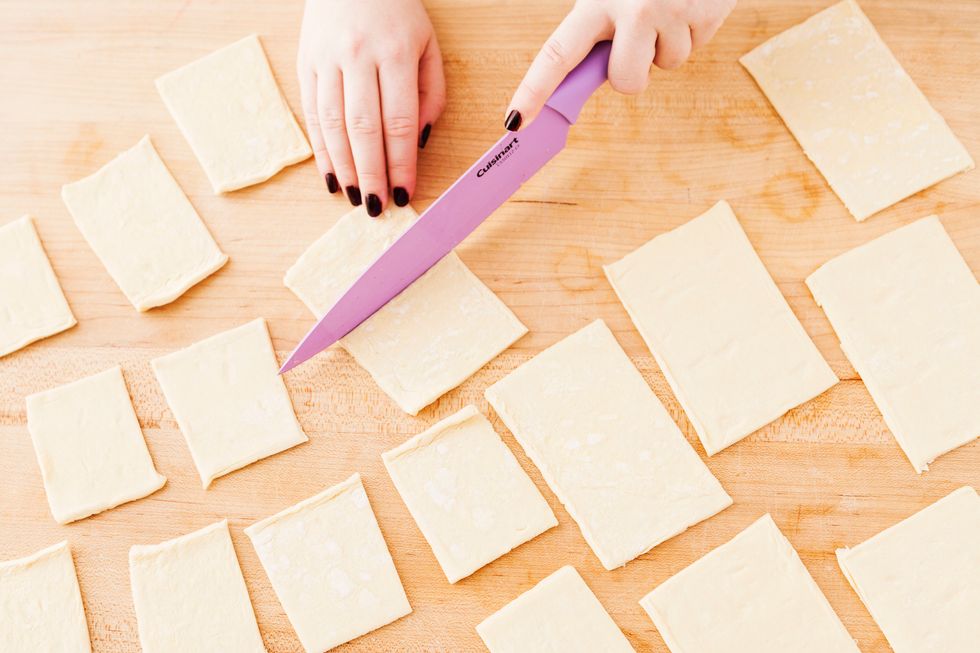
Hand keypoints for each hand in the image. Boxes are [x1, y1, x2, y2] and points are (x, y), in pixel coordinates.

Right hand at [298, 0, 445, 215]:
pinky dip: (321, 150)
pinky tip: (331, 175)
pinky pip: (312, 114)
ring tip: (356, 197)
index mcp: (395, 52)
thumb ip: (430, 93)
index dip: (401, 163)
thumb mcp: (428, 44)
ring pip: (333, 125)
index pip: (398, 121)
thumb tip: (419, 142)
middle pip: (363, 129)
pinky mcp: (305, 63)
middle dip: (372, 174)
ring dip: (344, 168)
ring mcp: (326, 60)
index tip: (405, 193)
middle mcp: (357, 57)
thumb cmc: (396, 12)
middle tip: (378, 207)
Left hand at [504, 0, 735, 129]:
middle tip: (638, 40)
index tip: (515, 121)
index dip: (534, 90)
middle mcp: (632, 8)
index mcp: (595, 0)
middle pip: (626, 82)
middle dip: (632, 74)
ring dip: (668, 44)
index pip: (557, 54)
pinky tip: (688, 3)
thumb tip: (578, 78)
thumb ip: (595, 27)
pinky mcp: (706, 15)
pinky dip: (693, 30)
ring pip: (667, 65)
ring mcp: (671, 13)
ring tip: (668, 7)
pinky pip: (695, 47)